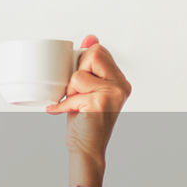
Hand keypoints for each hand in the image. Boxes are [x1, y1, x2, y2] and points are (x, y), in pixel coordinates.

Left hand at [45, 35, 131, 184]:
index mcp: (120, 79)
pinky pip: (73, 92)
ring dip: (69, 92)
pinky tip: (64, 112)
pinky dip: (64, 105)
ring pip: (78, 75)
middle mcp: (122, 85)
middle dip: (76, 74)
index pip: (98, 50)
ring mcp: (114, 93)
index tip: (80, 83)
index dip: (82, 63)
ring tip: (76, 105)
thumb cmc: (84, 120)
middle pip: (92, 55)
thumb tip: (91, 37)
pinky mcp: (102, 102)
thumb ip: (89, 65)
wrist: (86, 149)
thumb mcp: (85, 88)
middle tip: (77, 95)